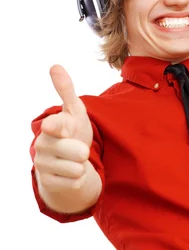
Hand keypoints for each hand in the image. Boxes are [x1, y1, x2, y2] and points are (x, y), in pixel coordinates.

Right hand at [34, 65, 93, 191]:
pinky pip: (76, 182)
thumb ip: (67, 91)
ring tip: (74, 161)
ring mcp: (43, 165)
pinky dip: (79, 178)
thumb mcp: (75, 112)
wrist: (67, 161)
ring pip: (78, 169)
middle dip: (84, 151)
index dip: (58, 126)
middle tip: (77, 148)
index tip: (53, 126)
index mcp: (50, 127)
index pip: (55, 126)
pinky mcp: (49, 183)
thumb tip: (55, 66)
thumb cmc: (73, 133)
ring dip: (81, 166)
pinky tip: (70, 173)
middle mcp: (42, 145)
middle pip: (78, 152)